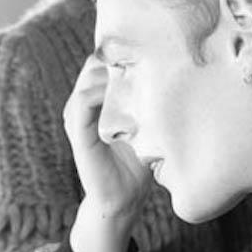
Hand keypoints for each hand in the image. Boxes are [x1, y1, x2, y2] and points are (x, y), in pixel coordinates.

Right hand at [65, 57, 149, 219]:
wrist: (125, 198)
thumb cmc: (140, 161)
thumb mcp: (147, 124)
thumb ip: (149, 100)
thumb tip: (175, 72)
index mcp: (96, 99)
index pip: (102, 61)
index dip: (122, 53)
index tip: (151, 53)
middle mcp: (81, 104)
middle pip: (94, 64)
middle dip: (118, 60)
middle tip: (148, 65)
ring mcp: (76, 117)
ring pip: (87, 78)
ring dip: (113, 75)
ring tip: (141, 82)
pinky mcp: (76, 132)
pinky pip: (83, 101)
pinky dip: (102, 93)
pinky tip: (127, 100)